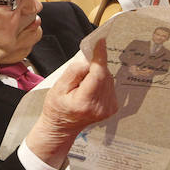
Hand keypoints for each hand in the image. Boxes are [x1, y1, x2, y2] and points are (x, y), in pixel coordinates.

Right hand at [26, 39, 117, 167]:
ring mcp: (108, 109)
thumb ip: (74, 72)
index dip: (99, 56)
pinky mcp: (112, 108)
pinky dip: (101, 82)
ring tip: (83, 84)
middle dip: (95, 66)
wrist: (62, 127)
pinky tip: (90, 89)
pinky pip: (110, 86)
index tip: (100, 41)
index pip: (98, 75)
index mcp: (85, 102)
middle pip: (104, 75)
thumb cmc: (57, 107)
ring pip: (108, 79)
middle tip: (82, 70)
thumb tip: (88, 60)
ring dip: (98, 75)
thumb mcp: (58, 87)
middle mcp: (100, 107)